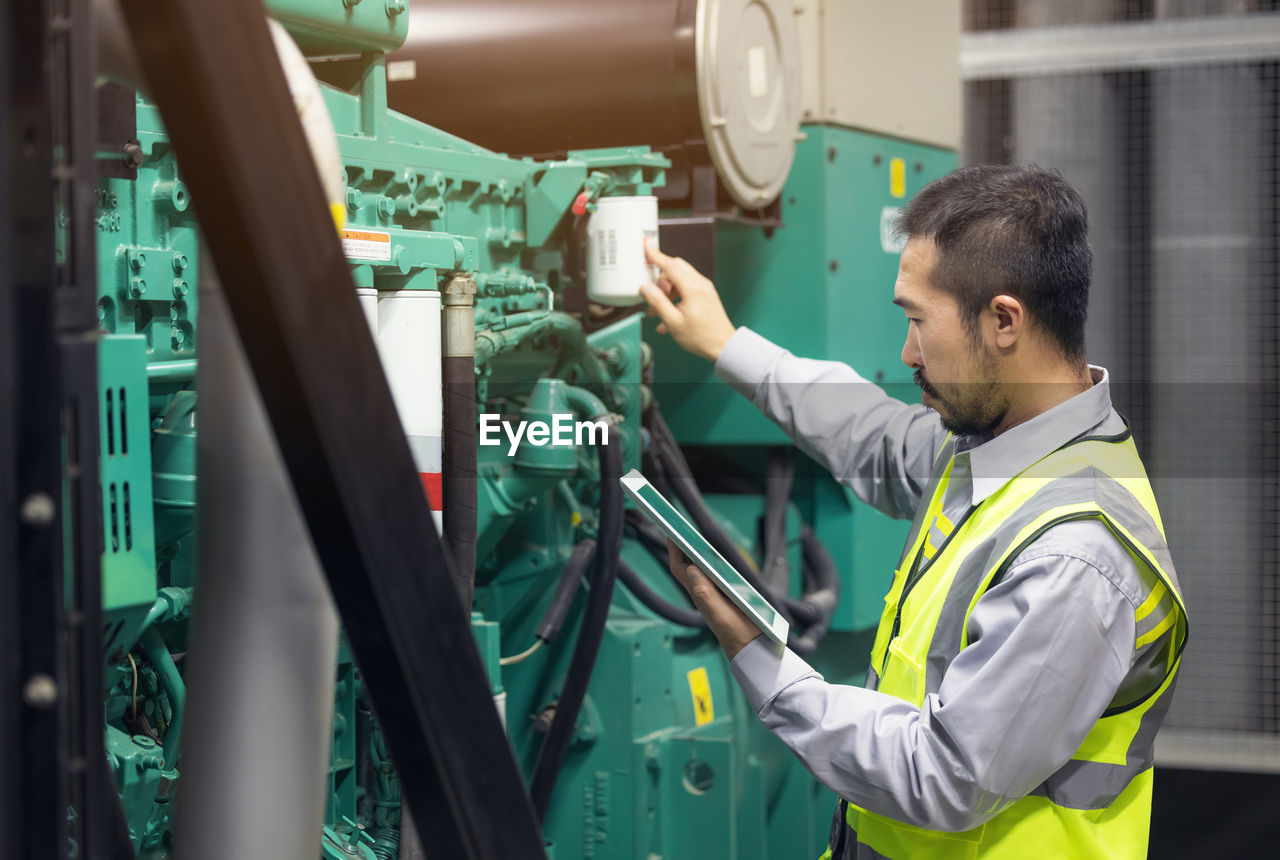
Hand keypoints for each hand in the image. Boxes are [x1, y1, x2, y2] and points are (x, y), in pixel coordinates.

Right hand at [640, 239, 736, 361]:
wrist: (724, 346)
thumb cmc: (701, 337)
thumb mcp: (673, 322)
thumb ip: (657, 302)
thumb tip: (645, 288)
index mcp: (692, 288)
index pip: (670, 265)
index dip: (655, 255)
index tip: (646, 245)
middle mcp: (700, 284)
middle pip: (675, 269)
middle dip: (660, 280)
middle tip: (652, 297)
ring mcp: (705, 289)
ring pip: (680, 280)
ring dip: (666, 292)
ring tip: (658, 312)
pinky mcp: (706, 296)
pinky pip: (686, 289)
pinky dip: (675, 298)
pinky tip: (669, 317)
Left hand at [666, 540, 761, 659]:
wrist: (751, 646)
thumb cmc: (735, 632)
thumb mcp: (719, 614)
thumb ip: (705, 593)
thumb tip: (691, 568)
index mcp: (699, 593)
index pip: (680, 567)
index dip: (674, 549)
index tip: (671, 530)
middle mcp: (703, 590)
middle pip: (687, 564)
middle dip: (682, 546)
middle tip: (680, 526)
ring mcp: (714, 592)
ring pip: (700, 568)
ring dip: (696, 552)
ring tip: (694, 535)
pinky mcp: (726, 593)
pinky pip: (715, 573)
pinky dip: (712, 561)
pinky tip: (715, 554)